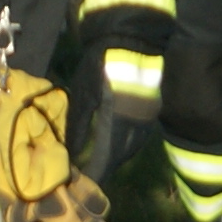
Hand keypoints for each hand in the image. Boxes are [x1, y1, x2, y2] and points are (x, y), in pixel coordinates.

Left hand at [75, 0, 169, 171]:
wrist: (130, 39)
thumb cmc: (100, 63)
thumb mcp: (82, 93)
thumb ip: (77, 126)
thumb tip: (70, 153)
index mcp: (117, 121)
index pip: (105, 157)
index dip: (94, 172)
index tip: (81, 183)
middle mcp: (136, 125)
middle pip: (120, 157)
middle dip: (104, 169)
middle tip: (87, 179)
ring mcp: (147, 119)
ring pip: (131, 149)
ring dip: (116, 159)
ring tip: (99, 166)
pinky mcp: (151, 112)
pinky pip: (139, 137)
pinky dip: (126, 147)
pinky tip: (116, 147)